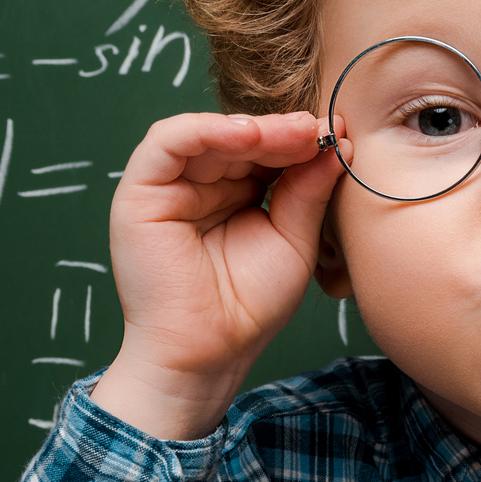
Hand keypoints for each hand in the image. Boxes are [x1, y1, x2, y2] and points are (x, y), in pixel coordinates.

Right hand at [90, 111, 345, 438]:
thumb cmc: (249, 307)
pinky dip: (208, 131)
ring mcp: (169, 186)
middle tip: (320, 130)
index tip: (339, 134)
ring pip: (208, 133)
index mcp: (235, 195)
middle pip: (240, 138)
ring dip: (254, 129)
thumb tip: (337, 140)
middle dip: (284, 132)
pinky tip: (248, 137)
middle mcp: (200, 185)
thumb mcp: (292, 239)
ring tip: (294, 133)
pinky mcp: (141, 191)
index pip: (266, 152)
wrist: (209, 353)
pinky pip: (168, 142)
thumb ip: (308, 190)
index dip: (300, 141)